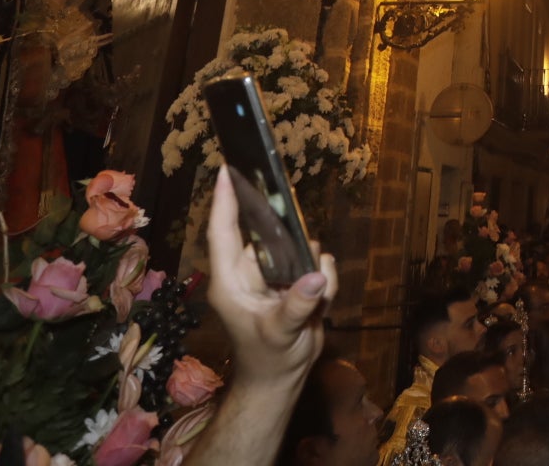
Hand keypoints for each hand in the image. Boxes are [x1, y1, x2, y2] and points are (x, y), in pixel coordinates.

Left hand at [207, 165, 337, 387]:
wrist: (281, 378)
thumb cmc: (268, 358)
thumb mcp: (279, 333)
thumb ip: (296, 306)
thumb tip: (317, 276)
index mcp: (231, 280)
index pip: (223, 233)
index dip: (225, 202)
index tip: (227, 169)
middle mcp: (250, 272)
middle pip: (268, 234)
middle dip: (290, 236)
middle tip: (300, 237)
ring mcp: (274, 276)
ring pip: (301, 249)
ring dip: (314, 268)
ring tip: (317, 300)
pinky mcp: (296, 282)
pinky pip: (317, 264)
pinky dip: (325, 280)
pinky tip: (323, 303)